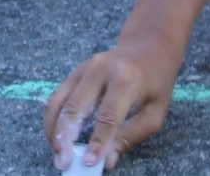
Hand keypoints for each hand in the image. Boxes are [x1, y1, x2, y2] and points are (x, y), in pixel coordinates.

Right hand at [42, 38, 177, 170]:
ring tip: (57, 153)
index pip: (108, 115)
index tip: (90, 162)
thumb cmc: (155, 81)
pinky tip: (57, 137)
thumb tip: (107, 160)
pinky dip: (53, 119)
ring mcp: (84, 68)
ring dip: (54, 130)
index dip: (98, 141)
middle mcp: (100, 70)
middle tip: (63, 162)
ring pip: (59, 101)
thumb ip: (132, 135)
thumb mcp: (155, 111)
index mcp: (126, 79)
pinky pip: (57, 97)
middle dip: (66, 137)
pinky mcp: (75, 71)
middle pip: (75, 107)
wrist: (148, 45)